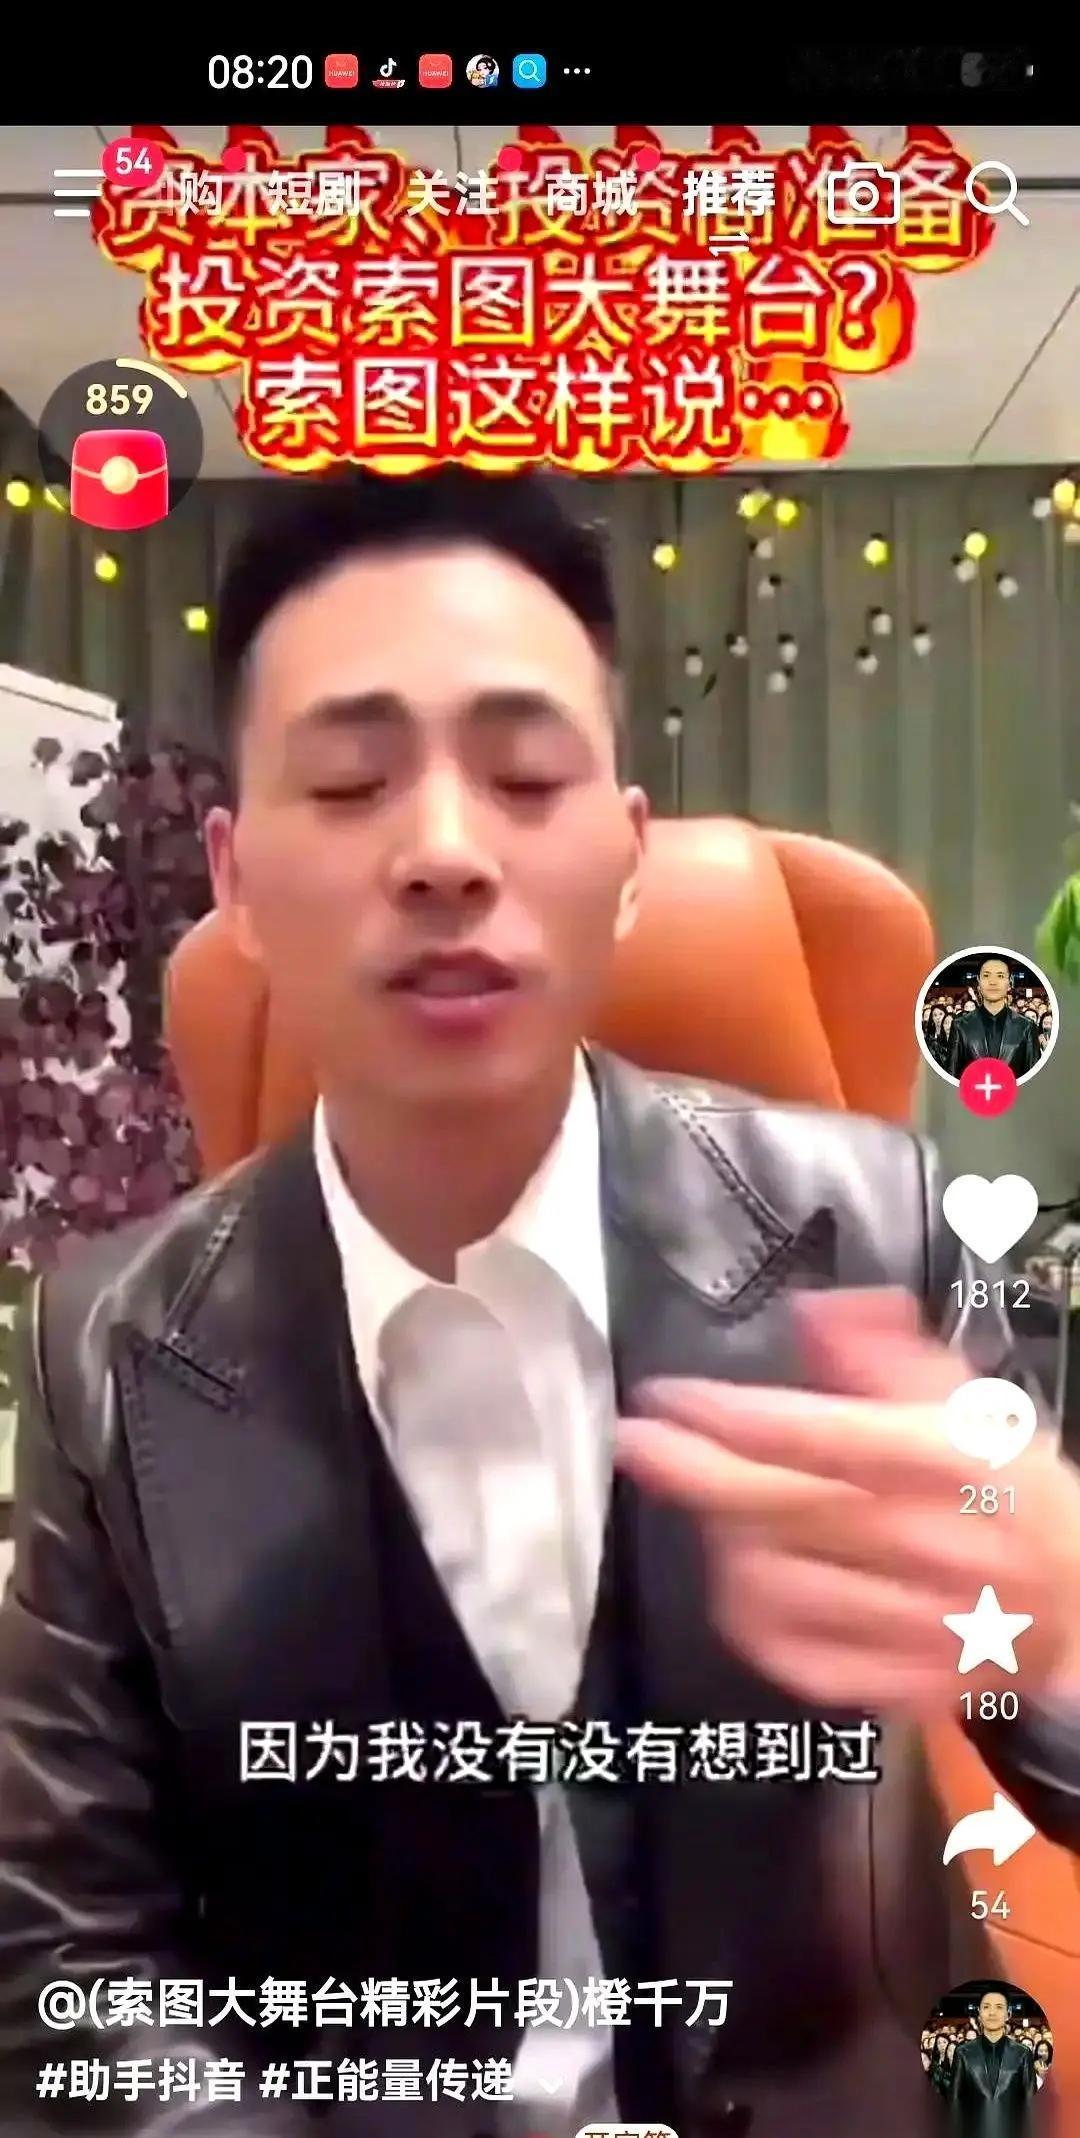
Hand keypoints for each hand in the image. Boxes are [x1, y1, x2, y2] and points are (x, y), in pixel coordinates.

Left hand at [616, 1289, 1079, 1714]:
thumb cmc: (1012, 1491)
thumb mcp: (970, 1403)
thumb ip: (889, 1354)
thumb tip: (814, 1310)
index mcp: (951, 1462)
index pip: (818, 1436)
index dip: (728, 1414)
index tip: (666, 1396)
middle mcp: (931, 1541)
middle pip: (780, 1508)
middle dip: (692, 1470)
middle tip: (636, 1440)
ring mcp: (915, 1623)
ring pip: (777, 1583)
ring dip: (723, 1540)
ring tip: (712, 1507)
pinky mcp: (900, 1683)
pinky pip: (797, 1657)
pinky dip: (752, 1619)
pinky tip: (740, 1578)